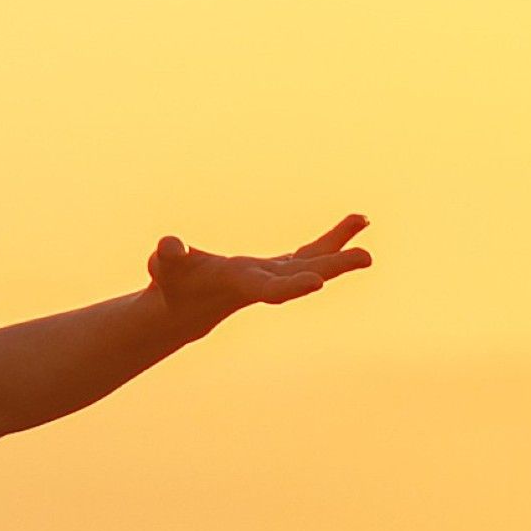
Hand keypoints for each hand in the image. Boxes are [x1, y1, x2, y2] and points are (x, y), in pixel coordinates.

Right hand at [147, 215, 372, 336]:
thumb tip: (169, 246)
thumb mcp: (164, 269)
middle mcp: (263, 282)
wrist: (183, 311)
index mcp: (239, 284)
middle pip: (302, 273)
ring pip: (313, 260)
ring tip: (363, 220)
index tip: (317, 283)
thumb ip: (167, 257)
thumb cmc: (171, 286)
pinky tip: (357, 222)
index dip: (291, 286)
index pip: (268, 289)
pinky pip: (310, 251)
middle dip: (333, 266)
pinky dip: (332, 239)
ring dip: (340, 245)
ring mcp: (273, 275)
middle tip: (366, 258)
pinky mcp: (277, 268)